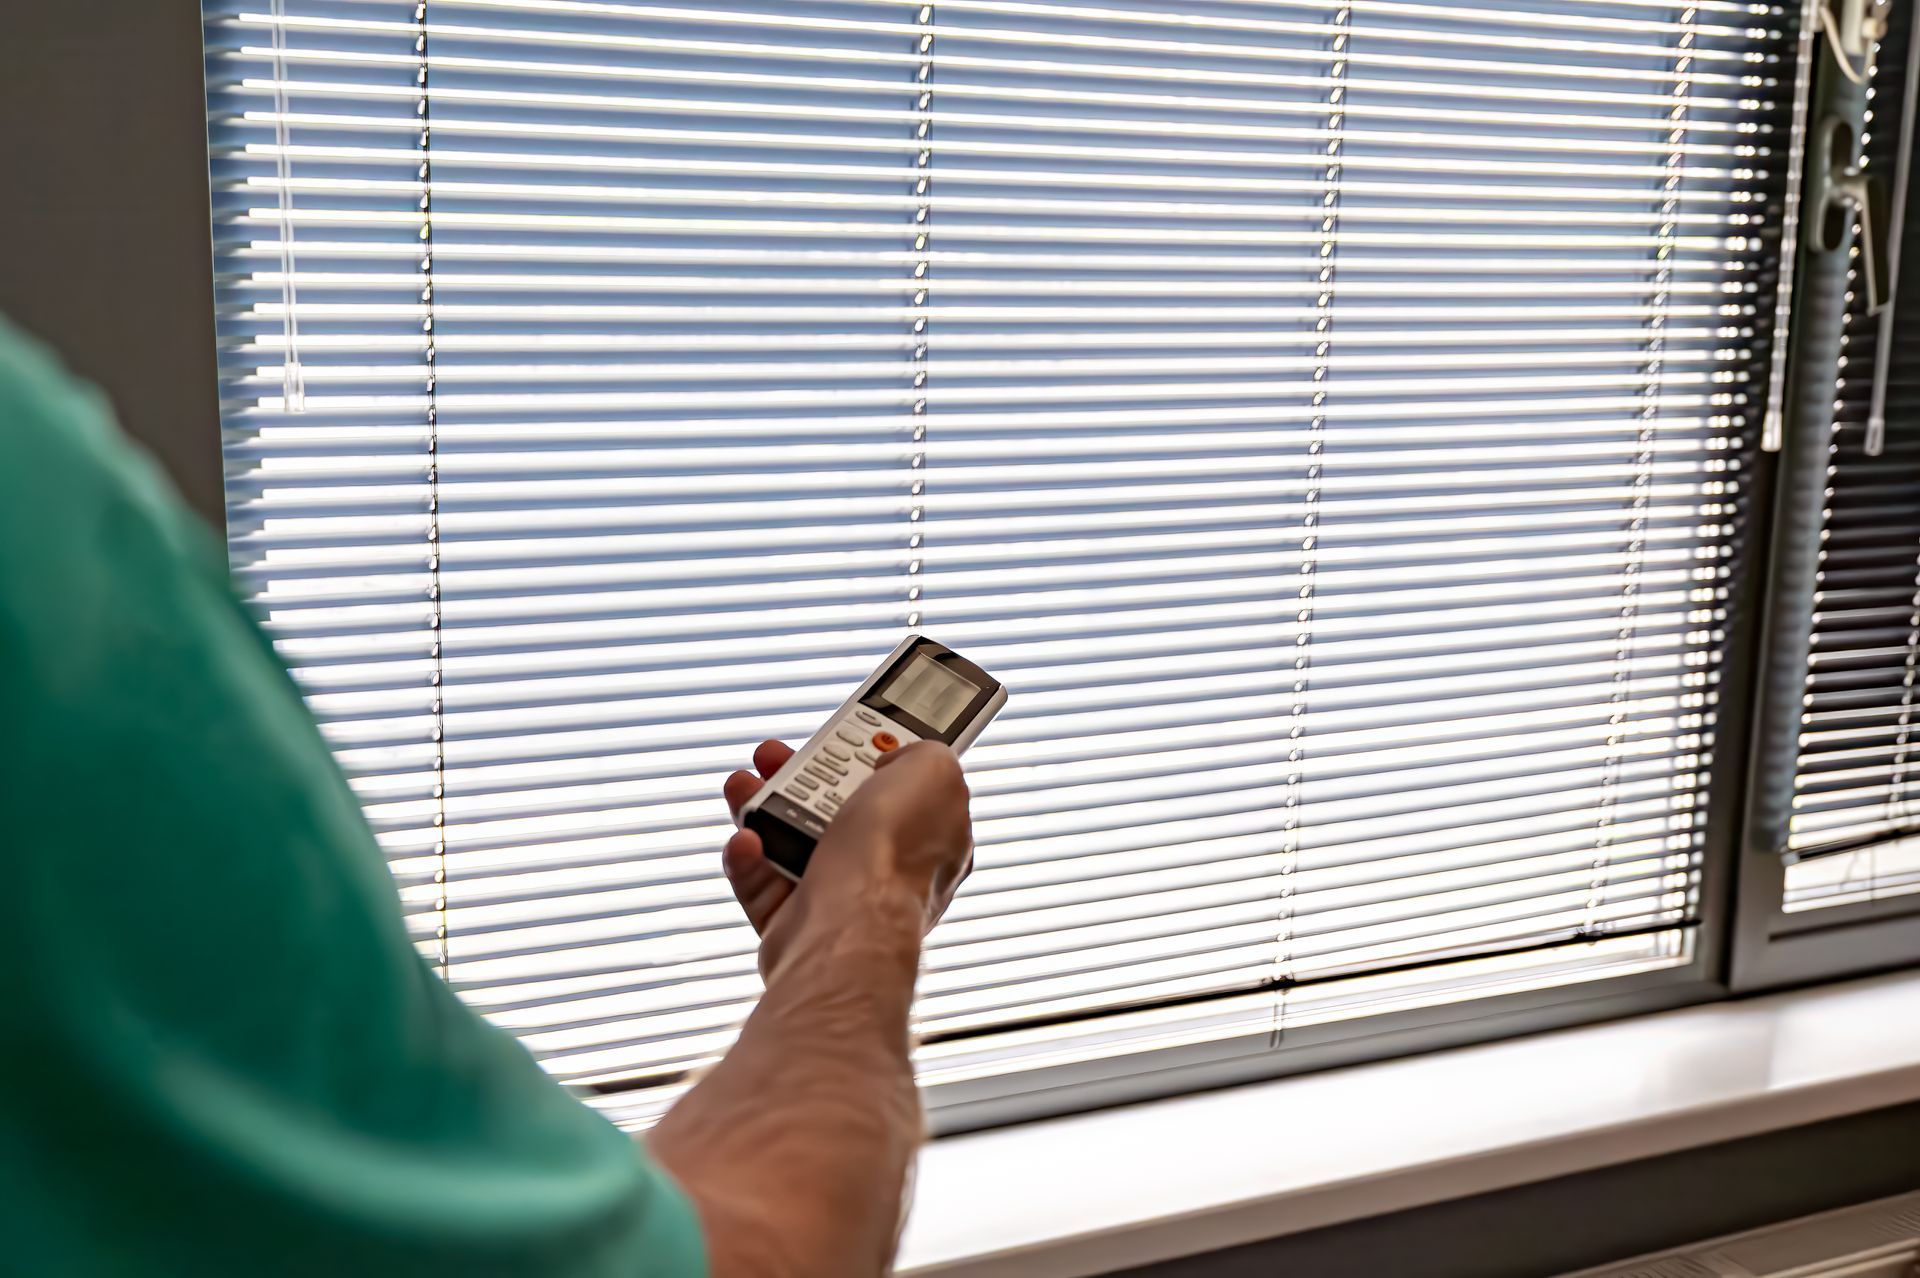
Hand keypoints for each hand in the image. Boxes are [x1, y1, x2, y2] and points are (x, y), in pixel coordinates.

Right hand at [722, 738, 974, 977]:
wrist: (848, 926)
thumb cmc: (895, 855)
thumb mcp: (936, 771)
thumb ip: (923, 754)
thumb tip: (898, 759)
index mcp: (933, 840)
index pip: (904, 791)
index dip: (872, 758)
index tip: (844, 736)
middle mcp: (888, 872)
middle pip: (837, 811)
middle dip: (800, 777)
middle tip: (774, 755)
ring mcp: (841, 900)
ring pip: (792, 843)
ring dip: (762, 808)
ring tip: (742, 786)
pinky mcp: (795, 925)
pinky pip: (763, 883)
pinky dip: (749, 859)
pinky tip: (747, 840)